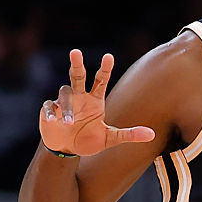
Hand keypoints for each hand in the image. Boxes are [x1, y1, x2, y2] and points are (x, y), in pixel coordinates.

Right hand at [39, 49, 154, 155]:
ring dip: (66, 106)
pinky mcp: (49, 111)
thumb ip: (129, 135)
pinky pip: (49, 106)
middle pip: (78, 75)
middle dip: (77, 63)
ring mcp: (63, 103)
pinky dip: (51, 112)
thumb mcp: (110, 138)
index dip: (105, 69)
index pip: (100, 80)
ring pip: (65, 93)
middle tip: (75, 51)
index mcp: (95, 100)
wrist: (67, 150)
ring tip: (69, 123)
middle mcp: (79, 97)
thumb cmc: (88, 140)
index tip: (108, 56)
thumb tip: (152, 134)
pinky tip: (52, 120)